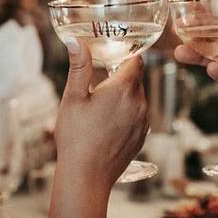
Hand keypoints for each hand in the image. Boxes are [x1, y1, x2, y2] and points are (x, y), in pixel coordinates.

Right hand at [54, 39, 148, 192]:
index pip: (136, 61)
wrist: (86, 176)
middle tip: (100, 81)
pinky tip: (106, 124)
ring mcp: (143, 122)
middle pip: (136, 80)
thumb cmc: (76, 137)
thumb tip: (76, 40)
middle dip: (121, 77)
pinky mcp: (141, 137)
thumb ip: (79, 67)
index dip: (125, 55)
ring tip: (100, 106)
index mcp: (124, 89)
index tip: (113, 54)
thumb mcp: (73, 98)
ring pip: (137, 99)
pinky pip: (137, 117)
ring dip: (124, 97)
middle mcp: (140, 103)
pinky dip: (126, 114)